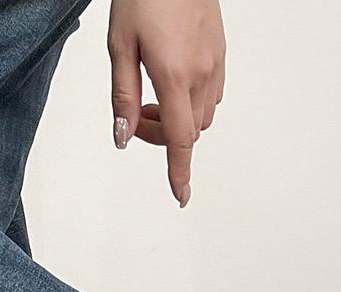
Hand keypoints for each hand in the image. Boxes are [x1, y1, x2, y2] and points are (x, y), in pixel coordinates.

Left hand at [107, 0, 225, 206]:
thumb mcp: (120, 46)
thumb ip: (123, 97)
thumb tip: (124, 137)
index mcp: (174, 75)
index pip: (180, 139)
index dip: (179, 172)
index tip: (181, 196)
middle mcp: (201, 74)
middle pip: (187, 133)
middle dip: (162, 137)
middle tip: (137, 115)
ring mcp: (215, 64)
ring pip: (201, 118)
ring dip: (177, 121)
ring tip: (153, 96)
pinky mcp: (220, 54)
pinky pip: (210, 96)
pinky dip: (191, 104)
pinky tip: (173, 83)